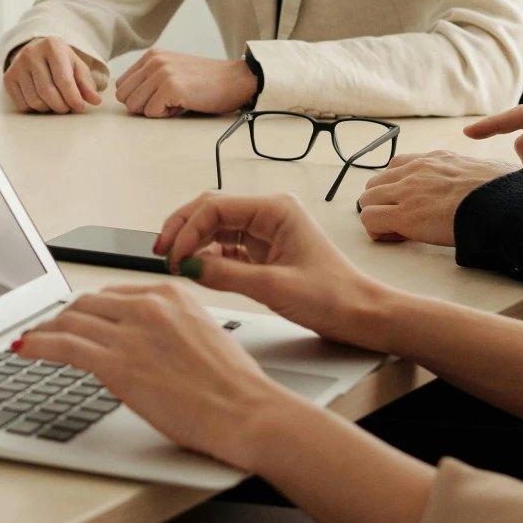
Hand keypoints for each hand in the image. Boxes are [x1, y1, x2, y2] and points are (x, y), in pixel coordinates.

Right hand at [4, 37, 103, 113]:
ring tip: (56, 104)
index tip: (79, 107)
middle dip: (61, 106)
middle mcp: (31, 53)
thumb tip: (95, 100)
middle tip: (67, 108)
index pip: (63, 79)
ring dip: (48, 109)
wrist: (36, 51)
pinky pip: (22, 104)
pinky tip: (42, 101)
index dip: (73, 97)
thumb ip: (86, 83)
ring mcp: (17, 65)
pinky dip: (35, 109)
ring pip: (34, 101)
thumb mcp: (76, 66)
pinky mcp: (8, 78)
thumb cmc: (60, 61)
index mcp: (52, 46)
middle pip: (47, 92)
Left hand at [14, 282, 293, 467]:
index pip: (113, 294)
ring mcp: (130, 332)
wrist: (246, 411)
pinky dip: (37, 345)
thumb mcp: (202, 336)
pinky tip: (24, 349)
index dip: (88, 309)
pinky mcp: (116, 363)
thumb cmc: (233, 386)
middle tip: (49, 330)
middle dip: (64, 317)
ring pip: (70, 320)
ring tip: (32, 340)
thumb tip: (143, 342)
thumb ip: (168, 329)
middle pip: (87, 303)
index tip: (77, 318)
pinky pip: (63, 345)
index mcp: (171, 294)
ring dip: (45, 330)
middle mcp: (148, 305)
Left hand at [113, 50, 256, 118]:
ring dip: (155, 110)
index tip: (161, 96)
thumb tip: (127, 99)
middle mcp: (153, 61)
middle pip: (124, 96)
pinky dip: (167, 115)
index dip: (139, 97)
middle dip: (143, 106)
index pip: (122, 85)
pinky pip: (152, 113)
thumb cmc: (206, 81)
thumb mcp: (173, 70)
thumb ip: (149, 78)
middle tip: (168, 100)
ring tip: (177, 101)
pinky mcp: (171, 87)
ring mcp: (161, 73)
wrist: (236, 80)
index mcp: (152, 55)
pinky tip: (184, 104)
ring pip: (135, 106)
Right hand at [154, 191, 391, 348]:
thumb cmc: (334, 296)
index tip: (174, 255)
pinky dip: (207, 256)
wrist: (361, 315)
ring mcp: (266, 232)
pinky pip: (225, 247)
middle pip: (210, 211)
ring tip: (174, 261)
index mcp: (276, 209)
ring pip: (215, 227)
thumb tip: (190, 266)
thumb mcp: (275, 288)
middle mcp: (270, 214)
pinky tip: (196, 268)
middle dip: (183, 229)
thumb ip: (227, 275)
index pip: (216, 207)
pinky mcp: (264, 252)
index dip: (188, 229)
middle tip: (161, 251)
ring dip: (192, 242)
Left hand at [354, 151, 514, 245]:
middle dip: (383, 202)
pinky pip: (369, 219)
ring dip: (378, 216)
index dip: (397, 188)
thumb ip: (472, 175)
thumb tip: (486, 184)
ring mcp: (408, 190)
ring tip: (399, 232)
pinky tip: (397, 239)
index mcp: (437, 159)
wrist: (508, 204)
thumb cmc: (505, 193)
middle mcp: (417, 170)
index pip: (398, 166)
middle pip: (376, 182)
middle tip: (401, 222)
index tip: (410, 204)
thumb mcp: (486, 171)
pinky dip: (377, 231)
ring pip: (367, 200)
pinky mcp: (405, 214)